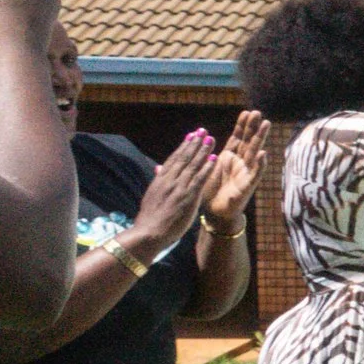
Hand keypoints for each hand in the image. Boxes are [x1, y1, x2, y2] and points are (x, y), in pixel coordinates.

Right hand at [127, 132, 214, 253]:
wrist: (148, 233)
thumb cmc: (150, 219)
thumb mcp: (151, 196)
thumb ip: (158, 181)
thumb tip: (158, 168)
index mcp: (160, 180)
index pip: (173, 159)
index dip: (183, 147)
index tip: (190, 136)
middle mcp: (169, 180)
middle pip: (183, 158)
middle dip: (194, 143)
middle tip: (202, 131)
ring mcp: (178, 188)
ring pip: (192, 165)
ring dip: (202, 151)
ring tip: (210, 139)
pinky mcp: (187, 197)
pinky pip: (199, 179)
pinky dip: (207, 167)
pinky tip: (214, 158)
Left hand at [201, 112, 267, 230]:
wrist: (214, 213)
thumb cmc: (208, 193)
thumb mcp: (201, 170)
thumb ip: (199, 156)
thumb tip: (192, 139)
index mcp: (228, 158)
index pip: (237, 138)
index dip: (242, 126)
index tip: (246, 112)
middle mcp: (239, 163)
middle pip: (248, 141)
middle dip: (253, 127)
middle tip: (258, 112)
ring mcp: (245, 172)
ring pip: (254, 152)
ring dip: (260, 138)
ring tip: (266, 124)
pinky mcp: (247, 185)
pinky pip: (255, 173)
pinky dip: (259, 164)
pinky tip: (263, 154)